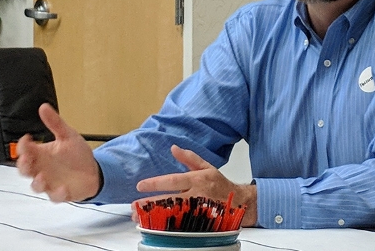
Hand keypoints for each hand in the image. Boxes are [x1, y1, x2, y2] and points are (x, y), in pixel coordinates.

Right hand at [16, 103, 100, 201]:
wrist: (93, 171)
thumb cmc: (76, 154)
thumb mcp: (68, 135)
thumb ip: (55, 123)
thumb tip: (43, 107)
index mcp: (41, 154)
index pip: (25, 150)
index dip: (23, 145)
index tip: (27, 138)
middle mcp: (41, 169)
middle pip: (24, 170)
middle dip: (23, 165)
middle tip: (26, 159)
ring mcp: (50, 182)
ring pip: (36, 186)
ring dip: (37, 182)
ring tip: (42, 177)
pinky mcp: (61, 193)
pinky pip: (56, 196)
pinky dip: (58, 194)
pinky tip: (64, 188)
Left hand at [134, 145, 257, 226]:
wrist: (239, 202)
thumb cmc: (221, 185)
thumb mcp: (207, 167)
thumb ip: (189, 158)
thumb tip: (174, 148)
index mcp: (197, 180)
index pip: (173, 181)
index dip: (156, 183)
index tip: (141, 186)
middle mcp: (197, 195)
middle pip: (170, 200)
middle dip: (150, 204)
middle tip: (135, 206)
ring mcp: (198, 210)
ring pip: (174, 214)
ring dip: (155, 217)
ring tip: (140, 218)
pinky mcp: (200, 223)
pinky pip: (181, 225)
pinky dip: (167, 226)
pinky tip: (155, 226)